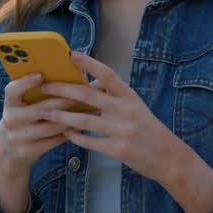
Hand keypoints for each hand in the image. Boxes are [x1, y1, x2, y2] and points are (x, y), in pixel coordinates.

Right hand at [0, 73, 77, 212]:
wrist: (10, 151)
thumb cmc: (25, 119)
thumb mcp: (23, 106)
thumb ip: (38, 92)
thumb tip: (68, 74)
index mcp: (10, 103)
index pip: (12, 90)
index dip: (25, 82)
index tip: (41, 75)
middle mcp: (10, 120)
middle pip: (40, 109)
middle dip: (64, 100)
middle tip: (85, 92)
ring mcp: (17, 137)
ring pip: (50, 126)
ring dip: (72, 118)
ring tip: (91, 109)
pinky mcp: (27, 151)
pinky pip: (53, 140)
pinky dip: (69, 132)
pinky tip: (82, 125)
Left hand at [38, 52, 212, 212]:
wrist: (169, 158)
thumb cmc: (148, 129)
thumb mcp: (135, 107)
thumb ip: (114, 96)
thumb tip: (88, 84)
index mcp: (130, 96)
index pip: (107, 74)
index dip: (89, 63)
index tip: (70, 54)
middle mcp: (126, 110)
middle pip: (88, 96)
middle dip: (62, 89)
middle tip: (43, 86)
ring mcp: (122, 130)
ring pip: (84, 120)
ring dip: (61, 116)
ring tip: (43, 112)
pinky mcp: (119, 150)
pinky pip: (90, 141)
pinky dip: (75, 137)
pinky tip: (64, 134)